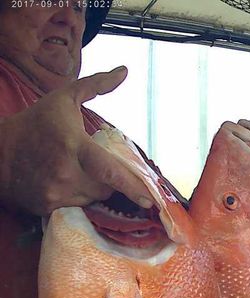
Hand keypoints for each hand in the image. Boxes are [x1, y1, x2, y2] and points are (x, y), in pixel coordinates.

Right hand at [0, 67, 152, 215]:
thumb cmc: (34, 123)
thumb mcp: (62, 99)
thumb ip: (95, 85)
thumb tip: (124, 72)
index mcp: (73, 146)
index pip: (109, 171)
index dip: (132, 187)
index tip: (150, 199)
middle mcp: (66, 173)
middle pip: (107, 186)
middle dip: (108, 178)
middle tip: (93, 164)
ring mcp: (56, 193)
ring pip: (94, 198)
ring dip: (94, 188)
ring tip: (75, 171)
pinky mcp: (48, 207)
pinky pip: (78, 207)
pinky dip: (78, 198)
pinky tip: (64, 183)